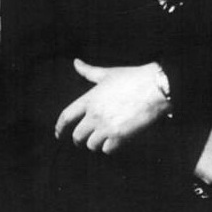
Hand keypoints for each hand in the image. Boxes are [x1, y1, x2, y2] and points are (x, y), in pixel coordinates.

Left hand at [54, 59, 170, 152]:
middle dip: (79, 140)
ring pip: (92, 145)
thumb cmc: (132, 78)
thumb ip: (88, 71)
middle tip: (83, 141)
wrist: (154, 87)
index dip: (59, 127)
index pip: (66, 116)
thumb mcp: (107, 73)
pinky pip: (107, 150)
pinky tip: (115, 142)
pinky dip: (109, 148)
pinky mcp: (120, 136)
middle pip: (77, 135)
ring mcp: (106, 126)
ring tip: (102, 140)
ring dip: (96, 144)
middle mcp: (94, 114)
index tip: (58, 134)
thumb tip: (75, 62)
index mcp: (89, 99)